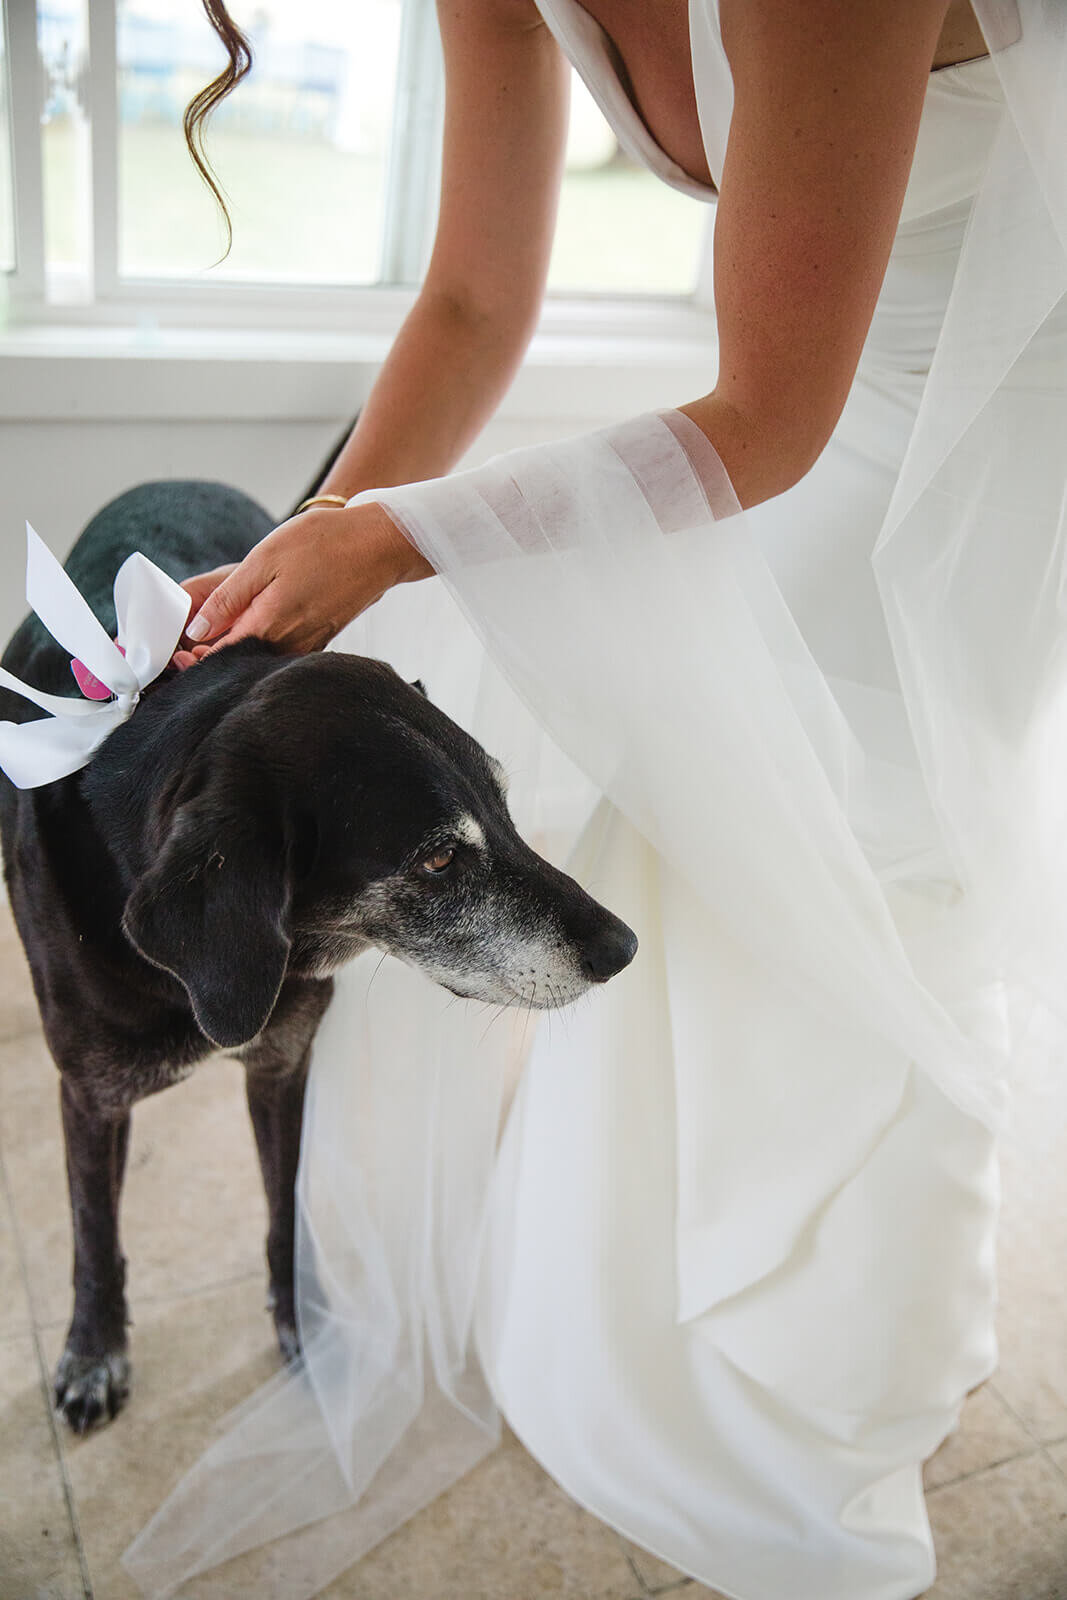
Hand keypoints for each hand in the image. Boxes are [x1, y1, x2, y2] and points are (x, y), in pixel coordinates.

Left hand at [172, 503, 432, 667]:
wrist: (381, 544)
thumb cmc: (324, 543)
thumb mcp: (264, 560)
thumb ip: (229, 599)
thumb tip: (197, 631)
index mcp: (269, 626)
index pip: (221, 658)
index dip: (194, 659)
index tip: (176, 653)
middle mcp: (289, 644)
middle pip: (241, 662)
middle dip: (213, 658)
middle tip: (186, 648)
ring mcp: (308, 644)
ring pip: (262, 657)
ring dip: (237, 651)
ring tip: (215, 635)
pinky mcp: (321, 637)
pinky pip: (283, 650)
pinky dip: (262, 644)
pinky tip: (253, 627)